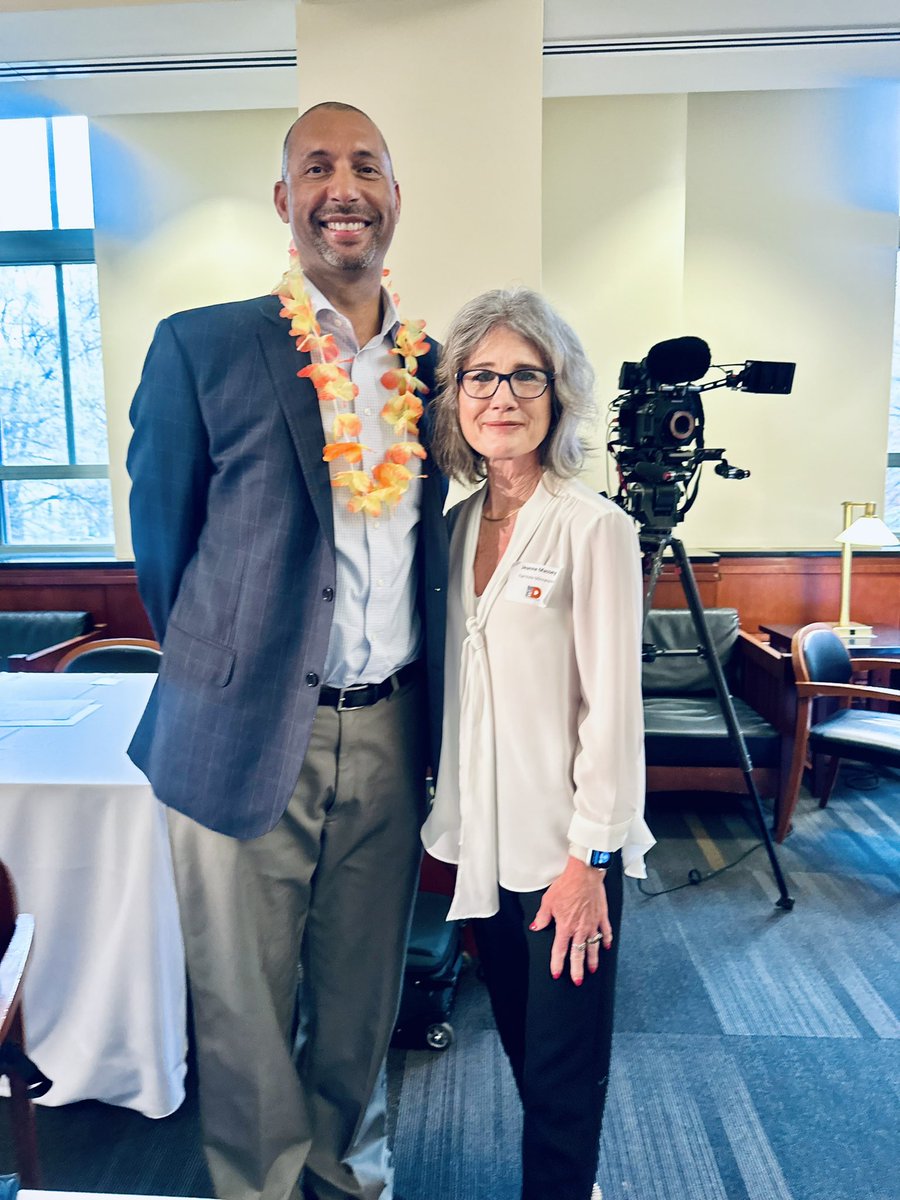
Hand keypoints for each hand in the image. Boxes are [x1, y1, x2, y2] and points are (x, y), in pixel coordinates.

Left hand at [530, 856, 612, 983]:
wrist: (584, 874)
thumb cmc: (567, 885)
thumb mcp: (548, 901)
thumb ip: (542, 917)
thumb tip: (537, 926)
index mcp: (565, 926)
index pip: (559, 950)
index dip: (557, 964)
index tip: (556, 973)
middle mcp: (580, 928)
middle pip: (578, 954)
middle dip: (577, 970)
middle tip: (577, 980)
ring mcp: (592, 924)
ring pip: (593, 947)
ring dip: (592, 959)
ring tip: (592, 969)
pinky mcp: (601, 916)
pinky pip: (605, 932)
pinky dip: (605, 940)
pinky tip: (605, 946)